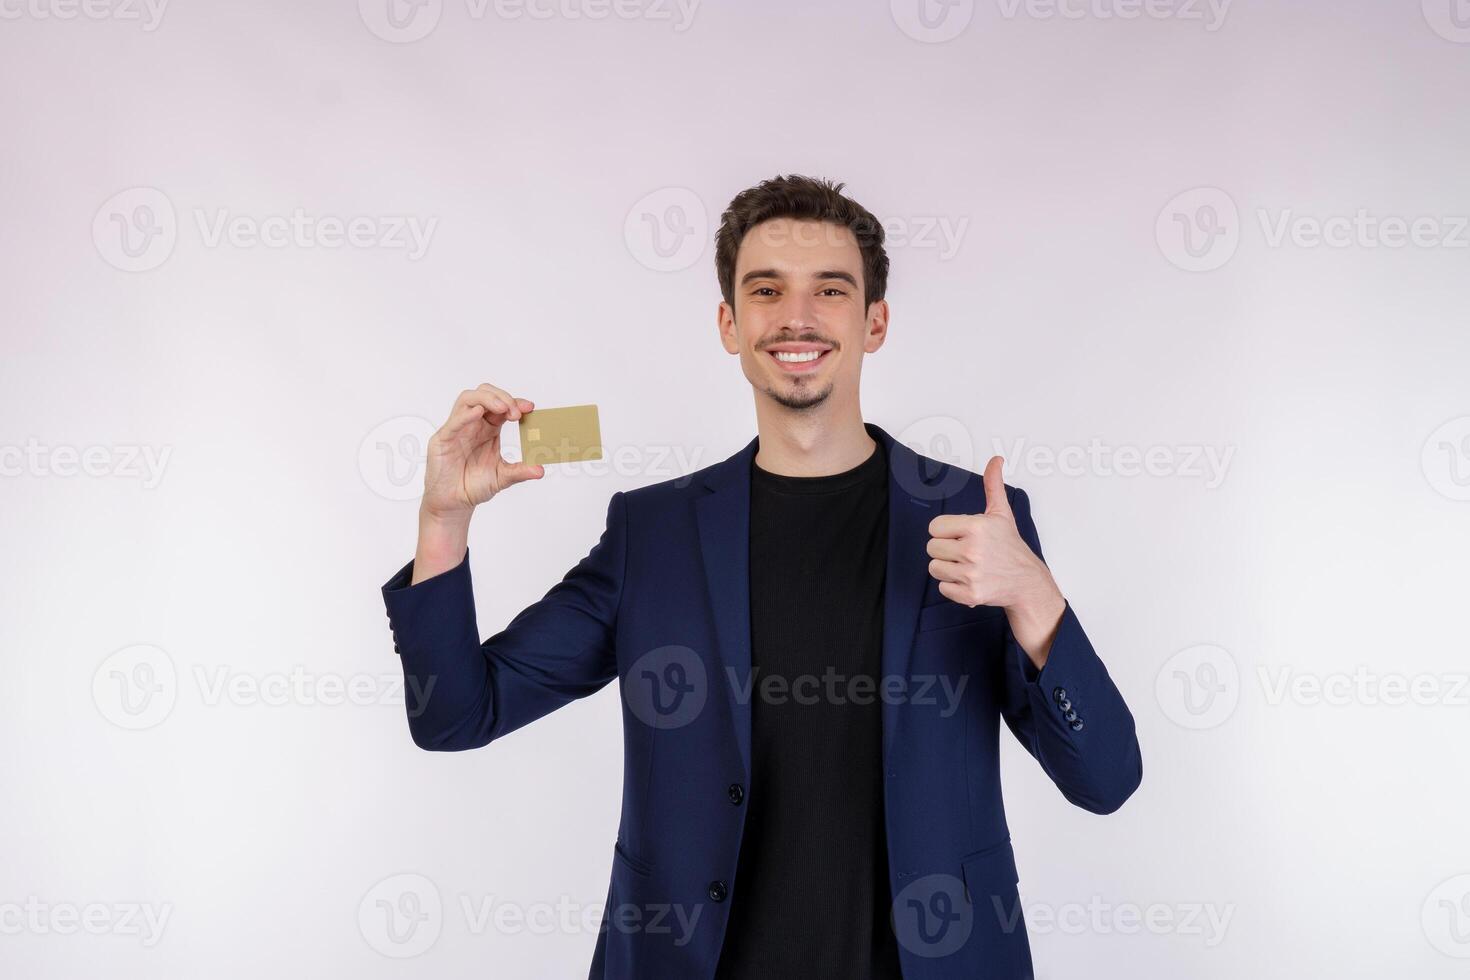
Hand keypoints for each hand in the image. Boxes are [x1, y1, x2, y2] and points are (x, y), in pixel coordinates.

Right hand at [421, 384, 542, 523]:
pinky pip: (453, 422)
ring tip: (503, 408)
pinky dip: (466, 415)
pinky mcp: (443, 439)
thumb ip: (520, 471)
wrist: (454, 504)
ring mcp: (457, 429)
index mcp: (489, 429)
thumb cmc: (473, 486)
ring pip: (468, 399)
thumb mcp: (503, 477)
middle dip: (502, 398)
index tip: (530, 408)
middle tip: (516, 412)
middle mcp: (473, 424)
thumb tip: (540, 470)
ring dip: (487, 399)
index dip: (515, 402)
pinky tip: (479, 413)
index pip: (501, 406)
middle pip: (484, 394)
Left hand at [926, 456, 1065, 666]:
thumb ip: (993, 485)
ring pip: (934, 568)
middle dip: (946, 550)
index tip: (962, 535)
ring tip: (968, 566)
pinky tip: (970, 580)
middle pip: (932, 548)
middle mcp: (973, 550)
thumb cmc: (1010, 547)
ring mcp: (971, 574)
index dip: (946, 531)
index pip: (935, 527)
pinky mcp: (970, 595)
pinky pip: (943, 588)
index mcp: (976, 527)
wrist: (1026, 582)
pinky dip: (954, 587)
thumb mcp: (1001, 513)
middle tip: (966, 552)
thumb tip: (996, 459)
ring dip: (948, 569)